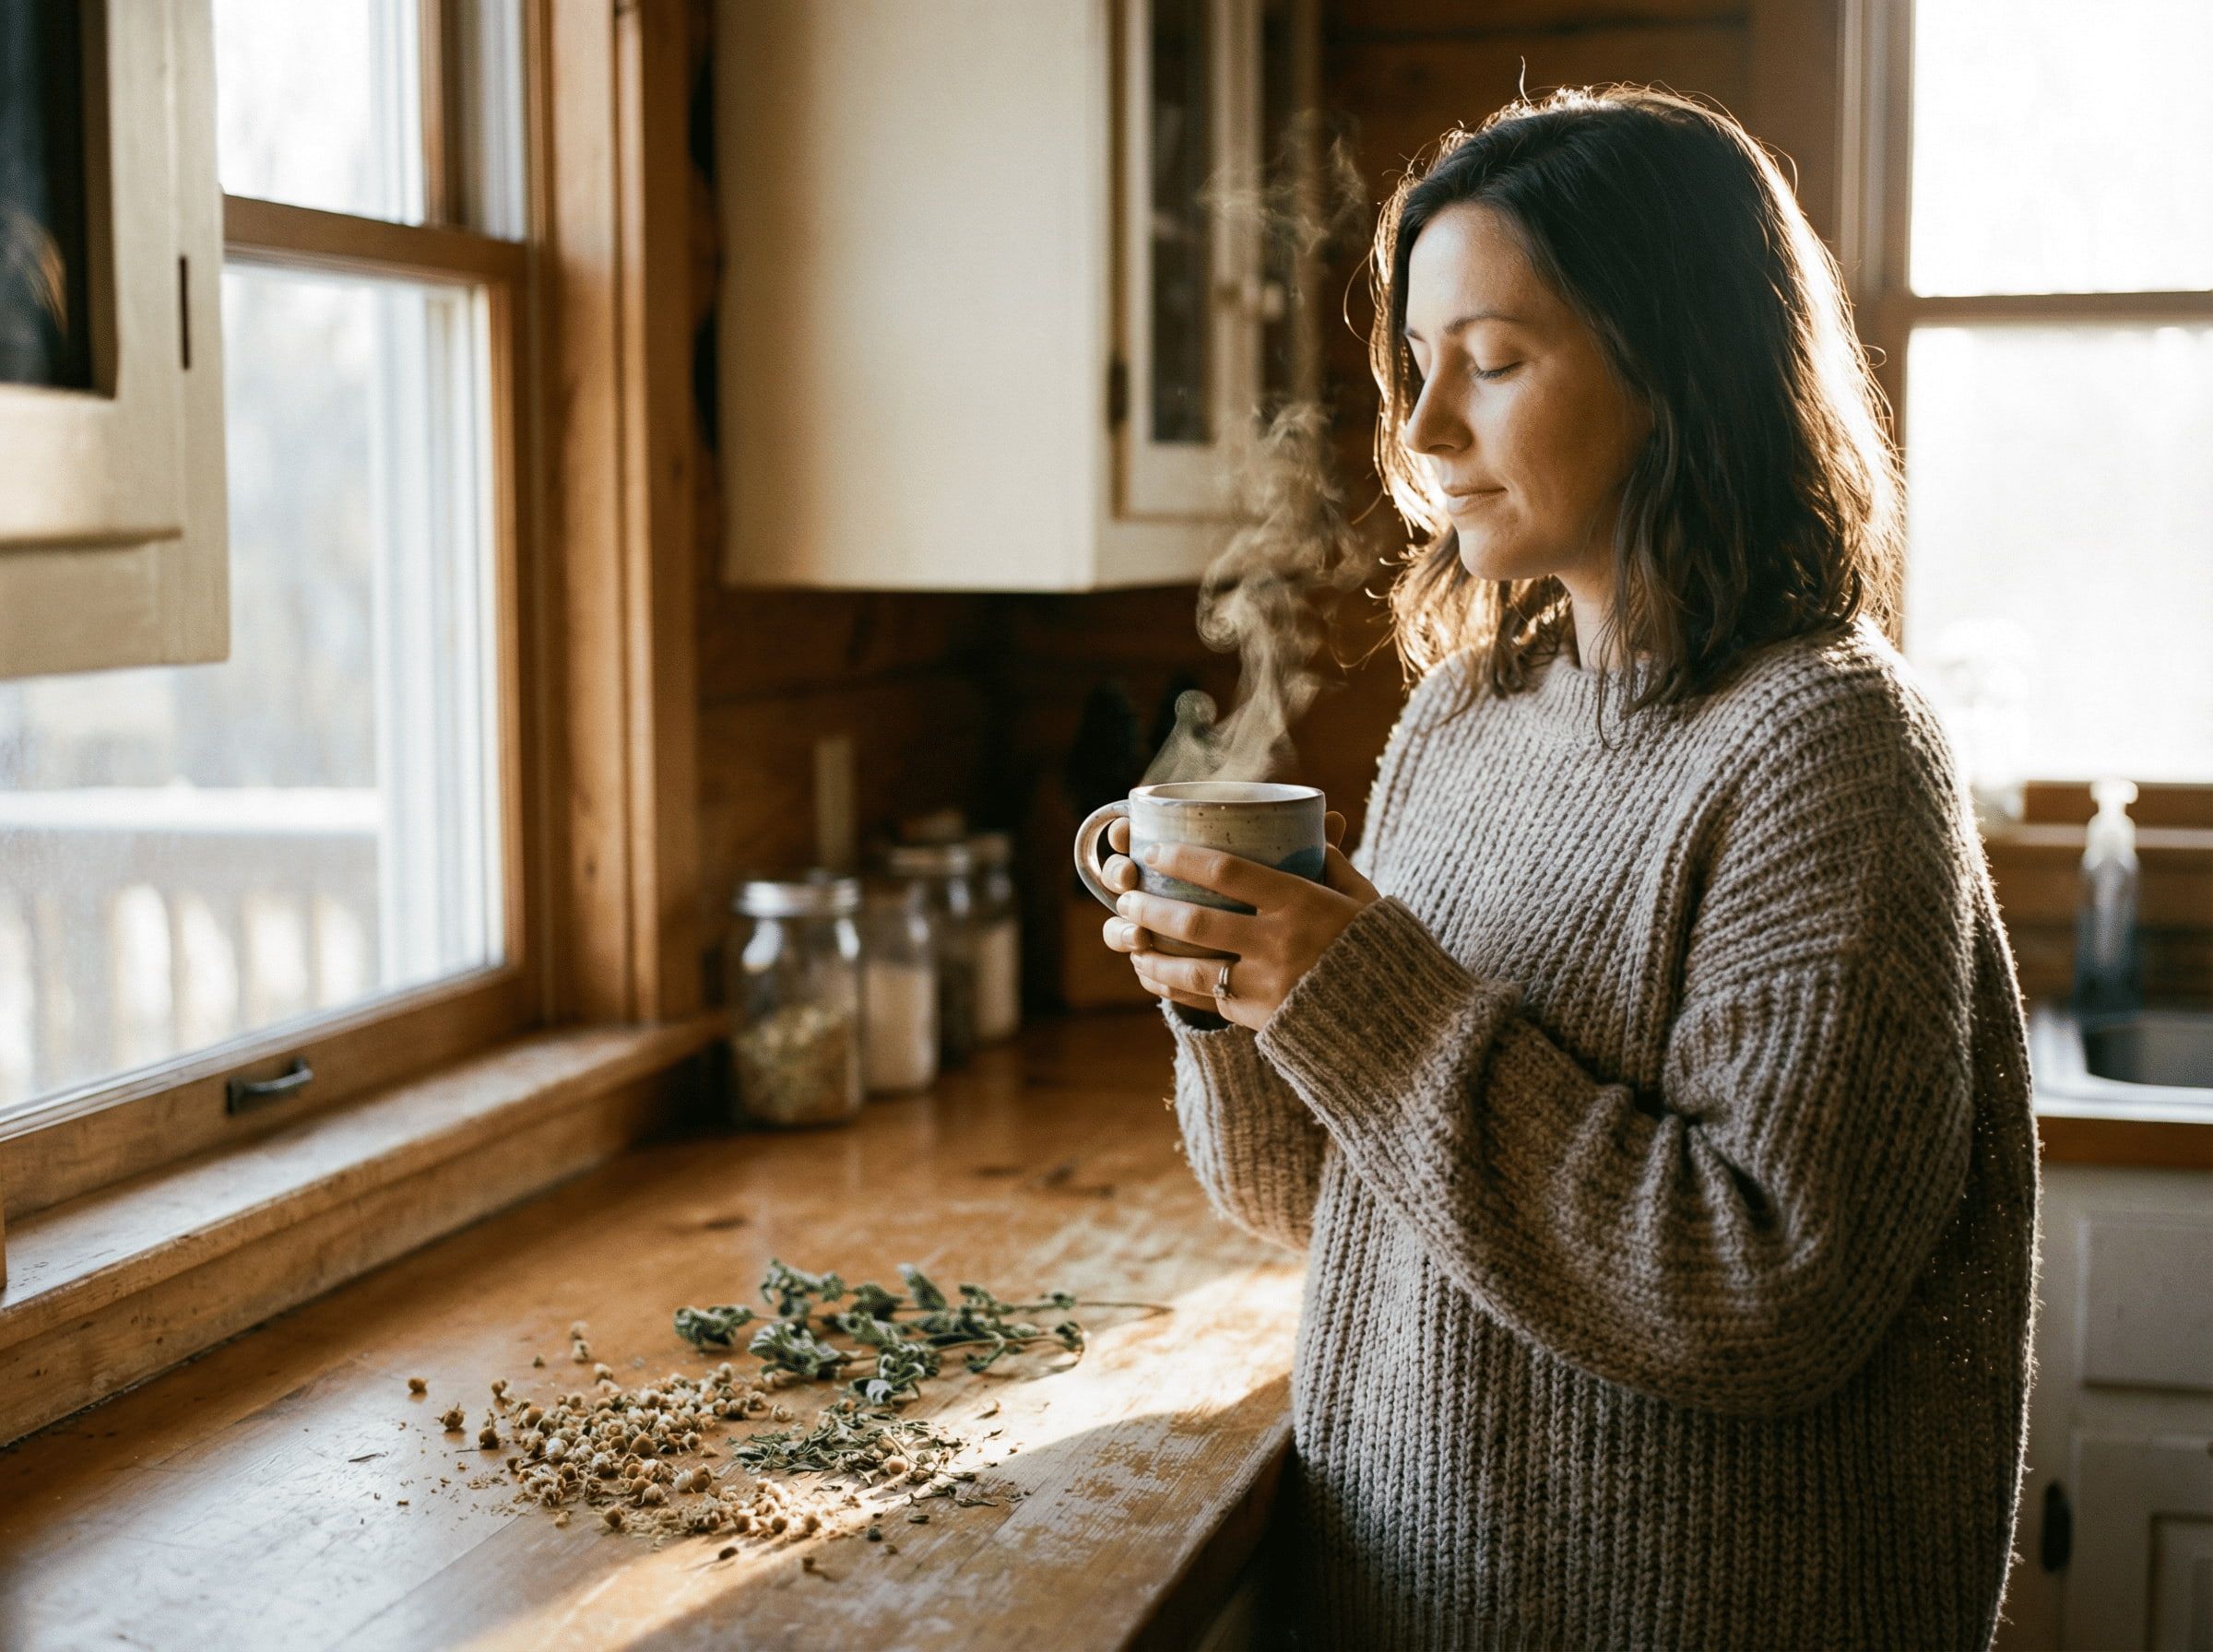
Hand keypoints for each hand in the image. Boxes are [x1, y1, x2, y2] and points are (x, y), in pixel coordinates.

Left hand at [1096, 811, 1380, 1030]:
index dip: (1182, 857)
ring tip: (1128, 933)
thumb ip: (1332, 863)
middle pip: (1195, 920)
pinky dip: (1170, 984)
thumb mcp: (1362, 897)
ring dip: (1151, 948)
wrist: (1394, 1019)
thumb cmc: (1376, 947)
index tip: (1153, 849)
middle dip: (1151, 904)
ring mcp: (1265, 985)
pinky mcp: (1257, 1018)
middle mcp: (1278, 944)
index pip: (1227, 871)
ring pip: (1190, 967)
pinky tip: (1150, 971)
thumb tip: (1314, 828)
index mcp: (1301, 902)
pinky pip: (1202, 999)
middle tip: (1126, 892)